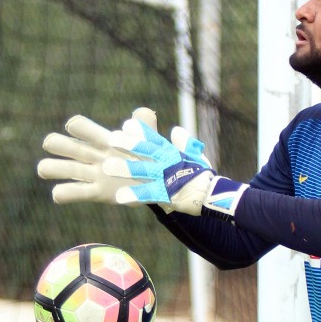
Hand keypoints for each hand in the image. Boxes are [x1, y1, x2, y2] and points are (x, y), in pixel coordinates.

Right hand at [36, 109, 152, 204]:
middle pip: (66, 146)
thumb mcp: (150, 139)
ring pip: (63, 169)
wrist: (157, 183)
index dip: (75, 126)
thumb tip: (142, 111)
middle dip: (54, 143)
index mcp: (104, 141)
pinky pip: (75, 193)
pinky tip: (58, 194)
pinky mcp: (96, 193)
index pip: (83, 128)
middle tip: (50, 144)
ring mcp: (93, 175)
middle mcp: (94, 156)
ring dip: (50, 168)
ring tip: (45, 170)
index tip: (73, 126)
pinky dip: (63, 193)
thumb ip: (145, 125)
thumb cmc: (150, 157)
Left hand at [103, 113, 245, 217]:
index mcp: (173, 153)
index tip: (127, 125)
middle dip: (129, 145)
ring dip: (126, 168)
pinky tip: (120, 196)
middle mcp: (168, 162)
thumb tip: (176, 130)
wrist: (213, 194)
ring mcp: (166, 177)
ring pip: (143, 170)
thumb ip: (184, 143)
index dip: (141, 132)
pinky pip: (148, 194)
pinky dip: (135, 195)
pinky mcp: (166, 194)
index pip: (155, 140)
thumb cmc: (202, 175)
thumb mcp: (195, 156)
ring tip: (107, 167)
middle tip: (111, 139)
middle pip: (146, 151)